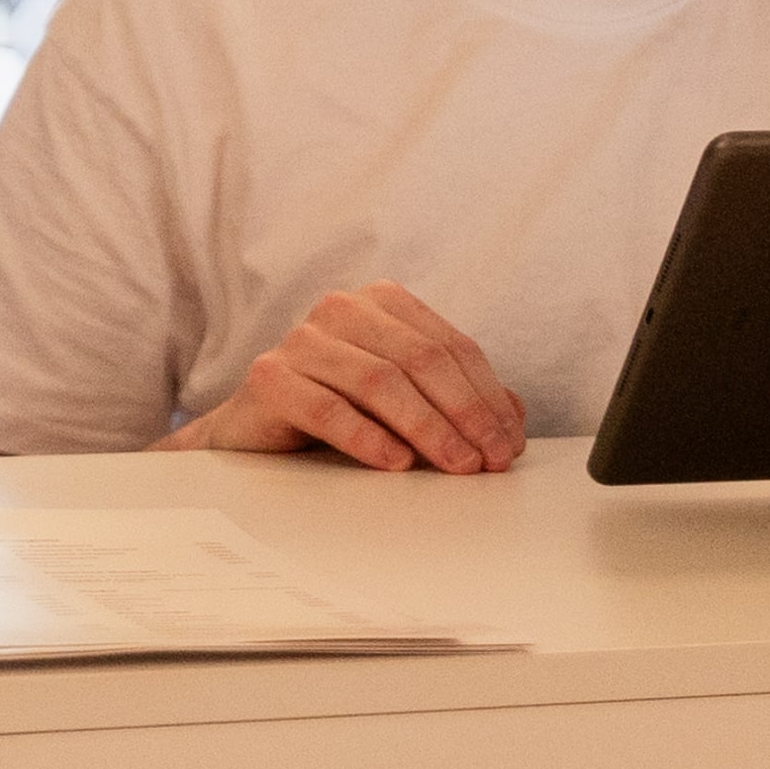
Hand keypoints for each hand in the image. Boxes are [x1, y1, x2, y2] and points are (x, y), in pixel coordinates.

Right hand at [165, 282, 525, 472]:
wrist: (256, 430)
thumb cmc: (339, 408)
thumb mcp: (405, 401)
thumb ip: (457, 399)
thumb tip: (513, 419)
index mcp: (381, 302)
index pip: (450, 345)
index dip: (488, 396)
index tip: (508, 444)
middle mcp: (341, 309)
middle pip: (420, 359)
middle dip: (465, 414)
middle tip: (488, 460)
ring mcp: (301, 339)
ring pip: (379, 380)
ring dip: (427, 428)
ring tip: (455, 466)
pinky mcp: (269, 377)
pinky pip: (327, 407)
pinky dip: (367, 437)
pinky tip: (395, 463)